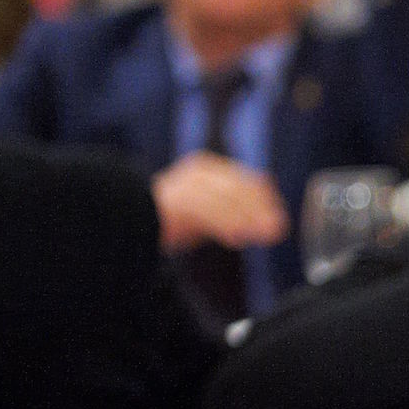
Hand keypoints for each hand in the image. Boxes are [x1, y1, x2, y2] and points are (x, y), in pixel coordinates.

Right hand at [151, 151, 288, 251]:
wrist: (129, 213)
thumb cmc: (170, 217)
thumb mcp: (208, 215)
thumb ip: (233, 215)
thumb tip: (267, 227)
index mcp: (211, 170)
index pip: (248, 182)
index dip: (267, 202)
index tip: (279, 220)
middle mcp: (201, 172)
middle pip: (240, 189)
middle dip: (261, 211)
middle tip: (276, 230)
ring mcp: (188, 183)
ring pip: (226, 198)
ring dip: (247, 219)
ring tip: (262, 236)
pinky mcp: (177, 199)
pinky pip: (206, 211)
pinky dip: (224, 224)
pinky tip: (236, 239)